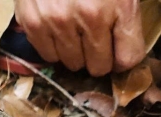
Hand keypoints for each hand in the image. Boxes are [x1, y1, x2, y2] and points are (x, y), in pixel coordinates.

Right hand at [14, 0, 145, 75]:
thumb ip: (127, 13)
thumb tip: (127, 49)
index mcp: (119, 5)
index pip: (128, 58)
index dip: (125, 56)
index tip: (120, 50)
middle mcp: (89, 17)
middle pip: (99, 66)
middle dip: (100, 56)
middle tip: (96, 39)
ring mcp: (58, 22)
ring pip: (72, 64)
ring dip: (76, 52)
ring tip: (75, 31)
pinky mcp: (32, 22)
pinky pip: (47, 55)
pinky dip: (54, 46)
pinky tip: (58, 28)